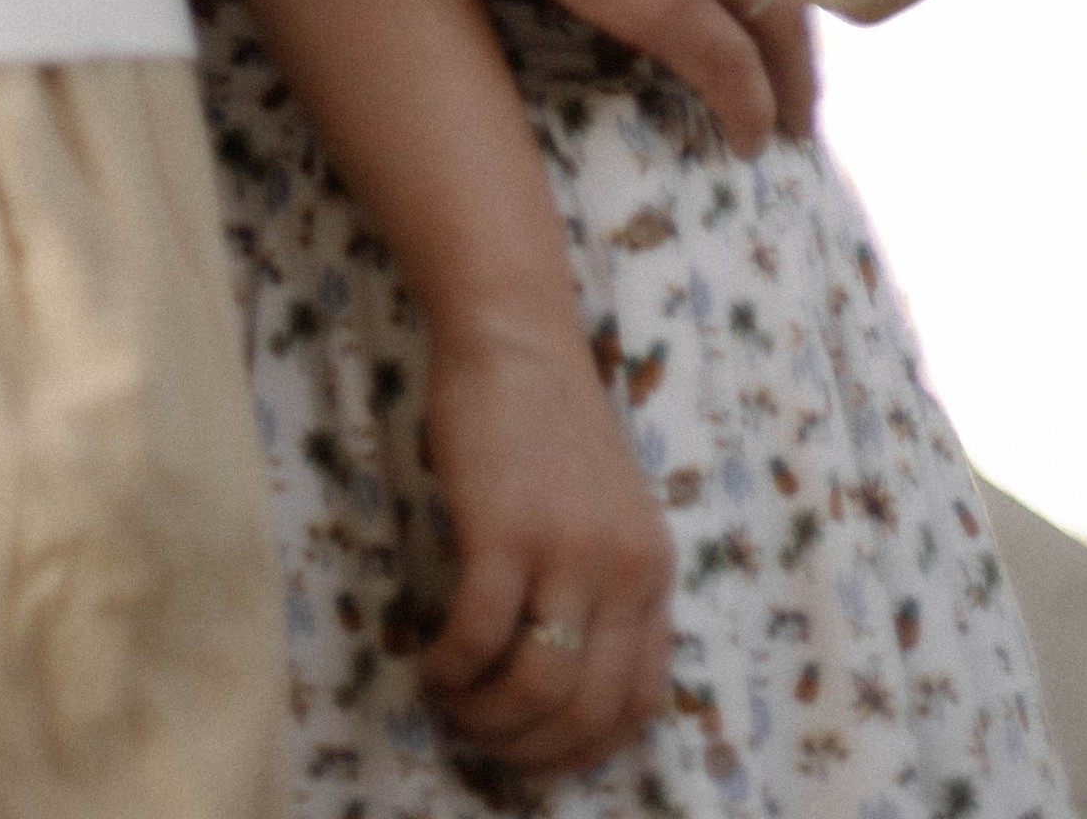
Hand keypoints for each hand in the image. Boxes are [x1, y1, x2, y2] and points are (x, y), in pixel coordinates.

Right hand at [418, 303, 673, 778]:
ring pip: (537, 689)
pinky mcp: (508, 530)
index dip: (583, 749)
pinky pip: (479, 637)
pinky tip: (432, 662)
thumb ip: (603, 590)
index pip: (641, 703)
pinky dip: (451, 668)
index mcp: (654, 570)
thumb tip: (566, 691)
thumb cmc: (547, 424)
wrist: (515, 335)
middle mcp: (626, 568)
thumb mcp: (606, 515)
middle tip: (480, 736)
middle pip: (586, 711)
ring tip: (452, 701)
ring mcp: (570, 549)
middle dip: (525, 746)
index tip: (533, 751)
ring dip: (484, 717)